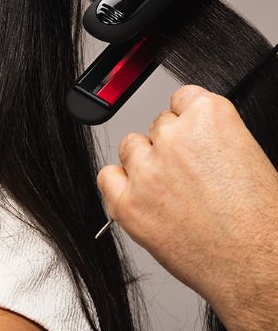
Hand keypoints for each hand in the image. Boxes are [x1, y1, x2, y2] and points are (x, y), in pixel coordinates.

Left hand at [97, 84, 277, 329]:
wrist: (260, 271)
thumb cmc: (263, 223)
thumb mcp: (248, 156)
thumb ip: (212, 135)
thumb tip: (190, 131)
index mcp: (210, 117)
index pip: (181, 99)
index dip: (188, 122)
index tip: (192, 138)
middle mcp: (174, 138)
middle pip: (157, 125)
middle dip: (169, 147)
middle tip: (189, 177)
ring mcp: (147, 171)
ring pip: (131, 147)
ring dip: (145, 164)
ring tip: (172, 193)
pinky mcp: (127, 204)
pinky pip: (107, 177)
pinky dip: (120, 186)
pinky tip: (143, 199)